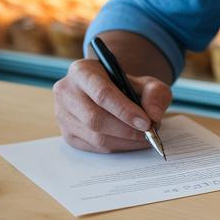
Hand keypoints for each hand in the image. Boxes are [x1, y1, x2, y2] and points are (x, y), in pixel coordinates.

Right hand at [54, 58, 172, 152]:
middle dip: (126, 130)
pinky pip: (93, 147)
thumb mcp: (146, 82)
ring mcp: (63, 115)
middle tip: (148, 133)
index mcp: (82, 71)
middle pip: (95, 119)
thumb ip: (155, 94)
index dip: (125, 110)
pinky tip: (131, 141)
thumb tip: (154, 116)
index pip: (102, 93)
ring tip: (144, 137)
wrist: (110, 93)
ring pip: (94, 136)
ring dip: (124, 141)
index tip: (146, 122)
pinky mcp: (68, 135)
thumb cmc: (127, 86)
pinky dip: (117, 147)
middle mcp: (66, 92)